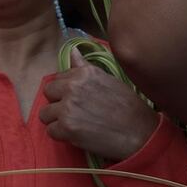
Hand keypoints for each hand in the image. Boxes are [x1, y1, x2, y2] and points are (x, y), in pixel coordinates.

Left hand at [39, 49, 159, 161]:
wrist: (142, 135)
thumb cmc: (128, 108)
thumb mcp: (109, 81)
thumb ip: (84, 67)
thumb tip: (72, 51)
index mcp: (83, 74)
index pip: (58, 78)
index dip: (66, 90)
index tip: (79, 99)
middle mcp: (72, 87)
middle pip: (48, 93)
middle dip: (58, 103)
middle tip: (75, 112)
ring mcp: (68, 108)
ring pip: (45, 113)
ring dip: (57, 120)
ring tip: (76, 124)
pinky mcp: (67, 127)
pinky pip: (51, 131)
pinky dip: (61, 136)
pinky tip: (77, 135)